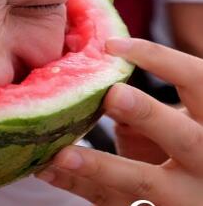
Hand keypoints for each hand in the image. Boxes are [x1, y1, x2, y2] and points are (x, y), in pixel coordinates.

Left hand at [36, 38, 202, 205]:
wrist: (195, 198)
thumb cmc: (186, 155)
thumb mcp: (183, 126)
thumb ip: (150, 110)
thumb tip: (96, 85)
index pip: (197, 81)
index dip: (160, 59)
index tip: (113, 45)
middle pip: (185, 138)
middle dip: (149, 115)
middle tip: (113, 95)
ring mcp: (182, 196)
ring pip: (144, 182)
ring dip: (101, 166)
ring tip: (63, 153)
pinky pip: (112, 202)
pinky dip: (77, 184)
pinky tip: (47, 169)